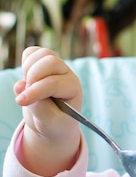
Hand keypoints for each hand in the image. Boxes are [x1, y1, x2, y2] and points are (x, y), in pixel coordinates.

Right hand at [13, 46, 82, 175]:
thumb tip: (21, 86)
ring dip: (28, 68)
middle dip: (33, 76)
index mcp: (73, 89)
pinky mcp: (43, 63)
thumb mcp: (48, 122)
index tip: (20, 102)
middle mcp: (67, 75)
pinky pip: (32, 52)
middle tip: (27, 92)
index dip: (35, 91)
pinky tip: (26, 77)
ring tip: (28, 85)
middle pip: (50, 61)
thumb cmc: (55, 123)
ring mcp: (56, 67)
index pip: (54, 83)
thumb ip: (38, 106)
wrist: (53, 123)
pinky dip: (25, 61)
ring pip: (42, 53)